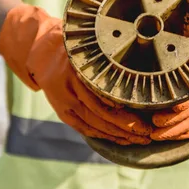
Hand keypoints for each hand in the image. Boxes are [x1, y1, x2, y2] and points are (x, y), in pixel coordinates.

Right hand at [0, 5, 152, 144]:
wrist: (42, 54)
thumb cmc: (73, 49)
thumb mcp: (89, 50)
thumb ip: (106, 65)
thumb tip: (135, 80)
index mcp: (79, 73)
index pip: (105, 99)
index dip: (126, 113)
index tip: (145, 119)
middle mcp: (70, 90)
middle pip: (103, 115)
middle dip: (127, 127)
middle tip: (146, 133)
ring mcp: (65, 103)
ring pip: (95, 125)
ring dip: (118, 135)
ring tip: (137, 140)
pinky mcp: (62, 112)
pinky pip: (84, 128)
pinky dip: (102, 135)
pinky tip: (118, 139)